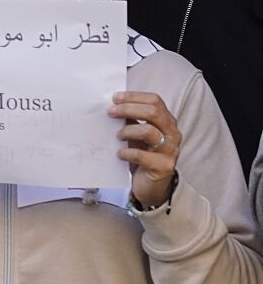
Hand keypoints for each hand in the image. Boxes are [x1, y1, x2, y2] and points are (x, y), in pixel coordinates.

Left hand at [111, 91, 180, 208]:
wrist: (152, 187)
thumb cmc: (143, 157)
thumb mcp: (137, 136)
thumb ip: (131, 120)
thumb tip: (114, 105)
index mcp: (167, 122)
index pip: (154, 101)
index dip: (134, 97)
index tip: (115, 98)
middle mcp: (172, 134)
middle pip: (153, 112)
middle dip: (128, 109)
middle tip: (110, 112)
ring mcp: (170, 151)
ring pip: (148, 131)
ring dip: (127, 130)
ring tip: (117, 136)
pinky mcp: (163, 167)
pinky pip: (142, 155)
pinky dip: (127, 152)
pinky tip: (119, 154)